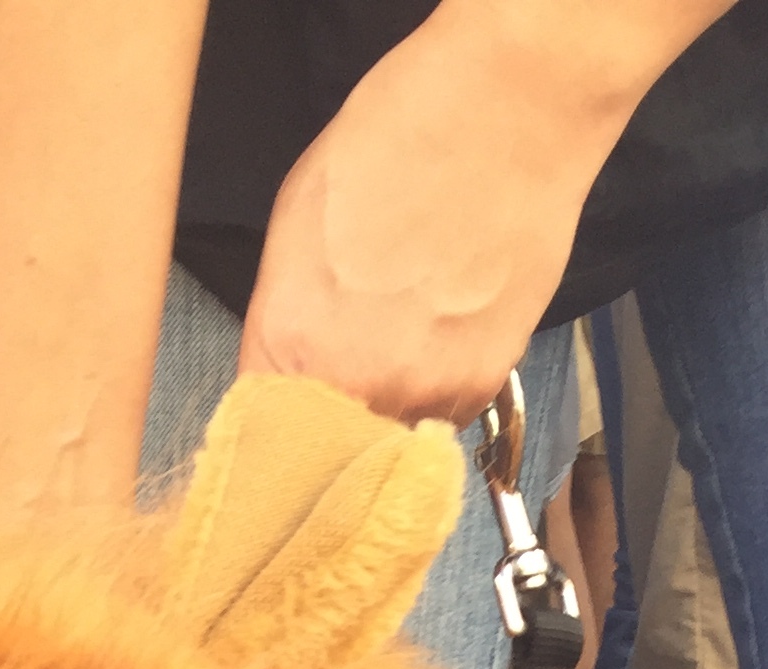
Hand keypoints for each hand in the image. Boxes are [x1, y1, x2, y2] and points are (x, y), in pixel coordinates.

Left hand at [238, 3, 672, 423]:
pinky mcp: (482, 386)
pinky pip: (444, 420)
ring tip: (403, 341)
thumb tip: (285, 373)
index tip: (281, 429)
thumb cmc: (397, 138)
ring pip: (390, 443)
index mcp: (292, 343)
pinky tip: (443, 332)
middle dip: (328, 432)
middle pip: (327, 457)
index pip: (262, 439)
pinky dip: (439, 393)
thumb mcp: (297, 221)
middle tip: (345, 382)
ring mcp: (425, 392)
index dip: (272, 434)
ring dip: (388, 411)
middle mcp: (357, 385)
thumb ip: (284, 316)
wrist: (505, 112)